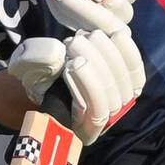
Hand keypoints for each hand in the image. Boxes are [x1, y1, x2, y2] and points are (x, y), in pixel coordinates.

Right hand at [7, 28, 144, 144]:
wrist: (53, 72)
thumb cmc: (37, 77)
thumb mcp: (29, 72)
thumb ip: (37, 63)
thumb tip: (56, 55)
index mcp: (82, 129)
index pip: (97, 114)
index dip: (90, 88)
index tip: (72, 62)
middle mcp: (106, 121)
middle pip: (113, 97)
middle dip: (95, 65)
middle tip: (73, 41)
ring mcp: (120, 101)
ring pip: (124, 82)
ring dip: (106, 54)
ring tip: (86, 36)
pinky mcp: (129, 82)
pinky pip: (135, 69)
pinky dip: (127, 51)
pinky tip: (116, 35)